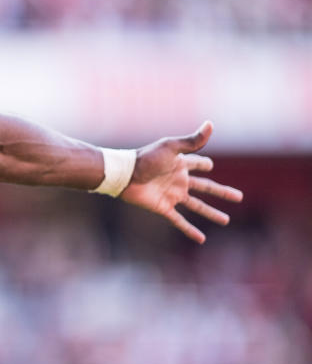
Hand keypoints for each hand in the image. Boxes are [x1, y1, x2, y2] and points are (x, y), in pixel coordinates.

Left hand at [120, 121, 242, 243]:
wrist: (125, 175)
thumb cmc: (146, 158)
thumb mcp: (171, 148)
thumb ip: (192, 141)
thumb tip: (210, 124)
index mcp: (181, 164)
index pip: (198, 163)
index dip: (204, 164)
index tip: (209, 165)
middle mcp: (179, 180)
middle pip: (206, 187)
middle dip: (222, 192)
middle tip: (239, 197)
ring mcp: (172, 195)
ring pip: (197, 206)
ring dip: (211, 213)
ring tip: (226, 221)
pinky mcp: (163, 208)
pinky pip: (179, 221)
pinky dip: (190, 230)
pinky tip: (201, 238)